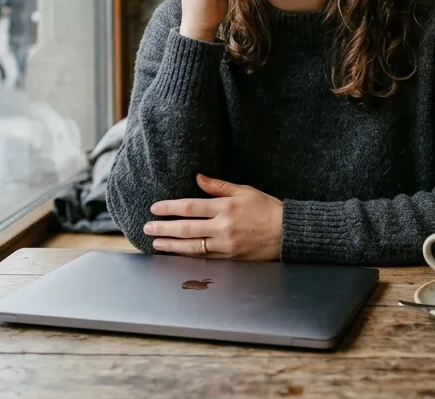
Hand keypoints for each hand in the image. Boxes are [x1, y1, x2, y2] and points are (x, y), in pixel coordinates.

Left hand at [144, 174, 282, 259]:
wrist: (286, 232)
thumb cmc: (267, 208)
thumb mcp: (245, 190)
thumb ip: (219, 186)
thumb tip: (198, 177)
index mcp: (226, 207)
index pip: (191, 207)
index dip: (170, 208)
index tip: (155, 208)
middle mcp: (223, 226)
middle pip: (186, 228)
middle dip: (164, 227)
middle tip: (148, 227)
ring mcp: (225, 244)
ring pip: (192, 246)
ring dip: (171, 244)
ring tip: (156, 242)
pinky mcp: (229, 257)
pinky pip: (204, 257)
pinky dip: (187, 256)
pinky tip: (176, 253)